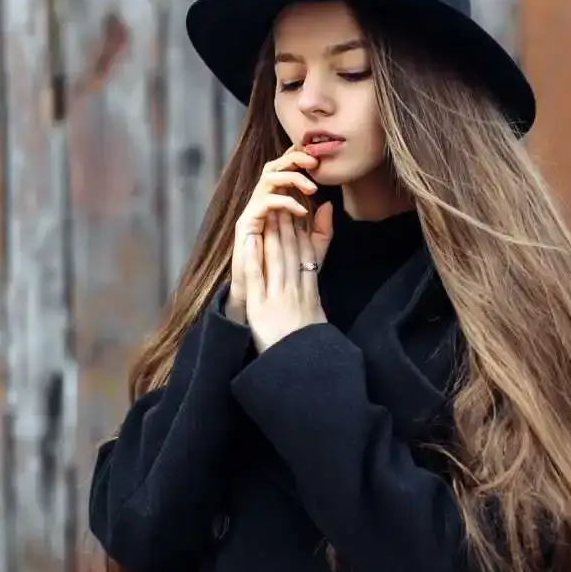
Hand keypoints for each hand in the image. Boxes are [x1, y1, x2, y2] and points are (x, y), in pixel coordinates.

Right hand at [226, 147, 329, 322]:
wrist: (263, 292)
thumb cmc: (286, 271)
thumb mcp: (312, 249)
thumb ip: (322, 229)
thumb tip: (329, 204)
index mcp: (279, 202)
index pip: (287, 171)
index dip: (301, 158)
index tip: (322, 158)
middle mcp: (264, 201)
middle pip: (275, 165)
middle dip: (295, 158)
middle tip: (315, 162)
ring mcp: (254, 210)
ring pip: (269, 177)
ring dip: (292, 178)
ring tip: (311, 188)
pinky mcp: (247, 222)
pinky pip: (265, 202)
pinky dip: (285, 202)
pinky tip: (301, 211)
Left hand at [244, 211, 331, 352]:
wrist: (299, 368)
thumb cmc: (309, 347)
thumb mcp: (320, 317)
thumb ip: (317, 295)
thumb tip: (319, 277)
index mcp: (309, 294)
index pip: (307, 257)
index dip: (303, 234)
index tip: (299, 215)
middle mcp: (295, 292)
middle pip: (293, 253)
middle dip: (289, 226)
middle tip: (284, 203)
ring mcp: (277, 299)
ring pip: (276, 260)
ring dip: (273, 234)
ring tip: (269, 212)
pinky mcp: (260, 309)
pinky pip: (256, 279)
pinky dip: (253, 258)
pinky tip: (250, 240)